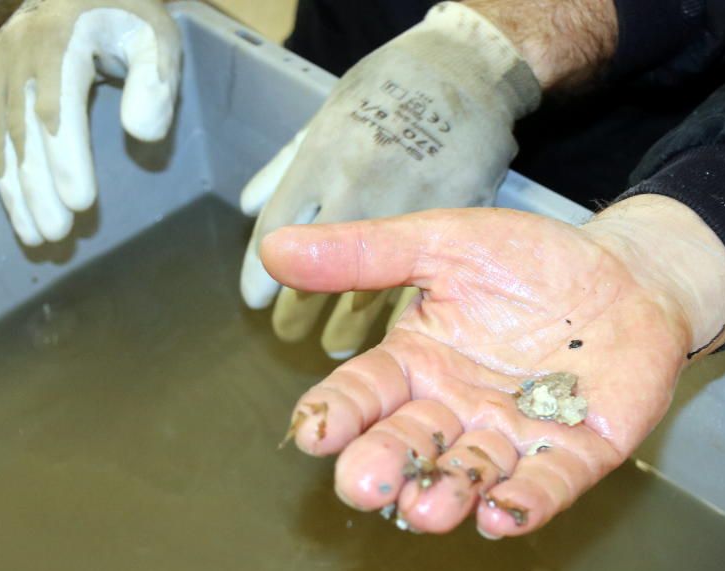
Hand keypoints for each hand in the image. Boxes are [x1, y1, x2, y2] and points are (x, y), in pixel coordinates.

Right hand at [0, 0, 180, 245]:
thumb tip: (143, 133)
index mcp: (59, 44)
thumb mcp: (156, 36)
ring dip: (11, 189)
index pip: (59, 111)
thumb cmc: (127, 16)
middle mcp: (17, 56)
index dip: (66, 160)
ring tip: (32, 234)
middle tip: (56, 235)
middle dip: (38, 189)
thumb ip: (155, 81)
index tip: (80, 203)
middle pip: (24, 134)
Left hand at [239, 1, 540, 358]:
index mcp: (325, 157)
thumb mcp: (331, 112)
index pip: (277, 233)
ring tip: (335, 348)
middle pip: (315, 274)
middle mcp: (363, 188)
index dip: (261, 276)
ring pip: (368, 292)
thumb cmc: (393, 85)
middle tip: (286, 334)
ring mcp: (413, 210)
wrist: (473, 68)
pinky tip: (389, 334)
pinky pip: (423, 283)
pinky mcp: (457, 227)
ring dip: (345, 327)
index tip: (255, 300)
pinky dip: (398, 314)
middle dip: (296, 313)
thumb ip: (289, 166)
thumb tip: (251, 206)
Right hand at [261, 195, 724, 536]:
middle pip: (411, 445)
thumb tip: (272, 247)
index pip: (365, 393)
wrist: (628, 272)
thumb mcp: (443, 242)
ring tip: (428, 509)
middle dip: (386, 466)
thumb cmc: (530, 259)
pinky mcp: (574, 452)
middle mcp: (457, 408)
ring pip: (471, 474)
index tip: (314, 431)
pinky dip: (525, 502)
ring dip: (449, 495)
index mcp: (419, 362)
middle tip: (364, 485)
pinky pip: (546, 484)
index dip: (338, 413)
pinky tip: (502, 513)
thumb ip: (365, 253)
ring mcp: (514, 435)